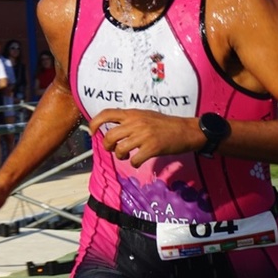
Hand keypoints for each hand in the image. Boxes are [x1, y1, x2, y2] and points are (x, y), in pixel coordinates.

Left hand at [88, 108, 202, 166]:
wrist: (186, 130)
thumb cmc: (165, 124)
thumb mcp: (145, 115)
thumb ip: (130, 120)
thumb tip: (114, 127)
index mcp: (133, 114)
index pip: (107, 113)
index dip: (94, 123)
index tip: (91, 132)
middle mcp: (136, 123)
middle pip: (110, 136)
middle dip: (107, 146)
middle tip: (112, 149)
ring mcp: (144, 135)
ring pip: (120, 149)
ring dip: (120, 156)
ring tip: (127, 156)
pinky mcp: (152, 147)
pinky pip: (134, 160)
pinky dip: (133, 163)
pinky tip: (138, 161)